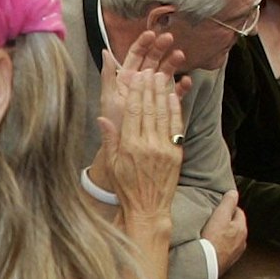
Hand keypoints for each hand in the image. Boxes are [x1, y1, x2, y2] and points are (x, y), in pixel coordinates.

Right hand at [92, 29, 189, 186]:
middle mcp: (148, 145)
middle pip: (149, 109)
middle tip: (150, 70)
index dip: (135, 92)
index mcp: (129, 146)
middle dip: (149, 88)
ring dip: (163, 94)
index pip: (133, 112)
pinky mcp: (177, 153)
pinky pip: (176, 126)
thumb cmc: (126, 187)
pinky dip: (175, 110)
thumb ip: (109, 139)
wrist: (148, 208)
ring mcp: (165, 148)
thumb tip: (102, 117)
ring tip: (162, 76)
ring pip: (164, 114)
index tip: (136, 77)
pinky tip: (173, 96)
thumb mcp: (112, 164)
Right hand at [203, 188, 247, 272]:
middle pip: (234, 225)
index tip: (217, 206)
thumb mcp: (219, 217)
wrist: (205, 265)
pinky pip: (224, 249)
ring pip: (230, 238)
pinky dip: (219, 245)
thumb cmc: (212, 241)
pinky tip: (210, 246)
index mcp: (242, 228)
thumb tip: (233, 193)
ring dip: (223, 234)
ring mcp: (235, 253)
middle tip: (212, 218)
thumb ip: (227, 204)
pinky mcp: (226, 261)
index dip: (228, 207)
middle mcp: (242, 241)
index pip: (238, 211)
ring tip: (210, 232)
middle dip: (226, 221)